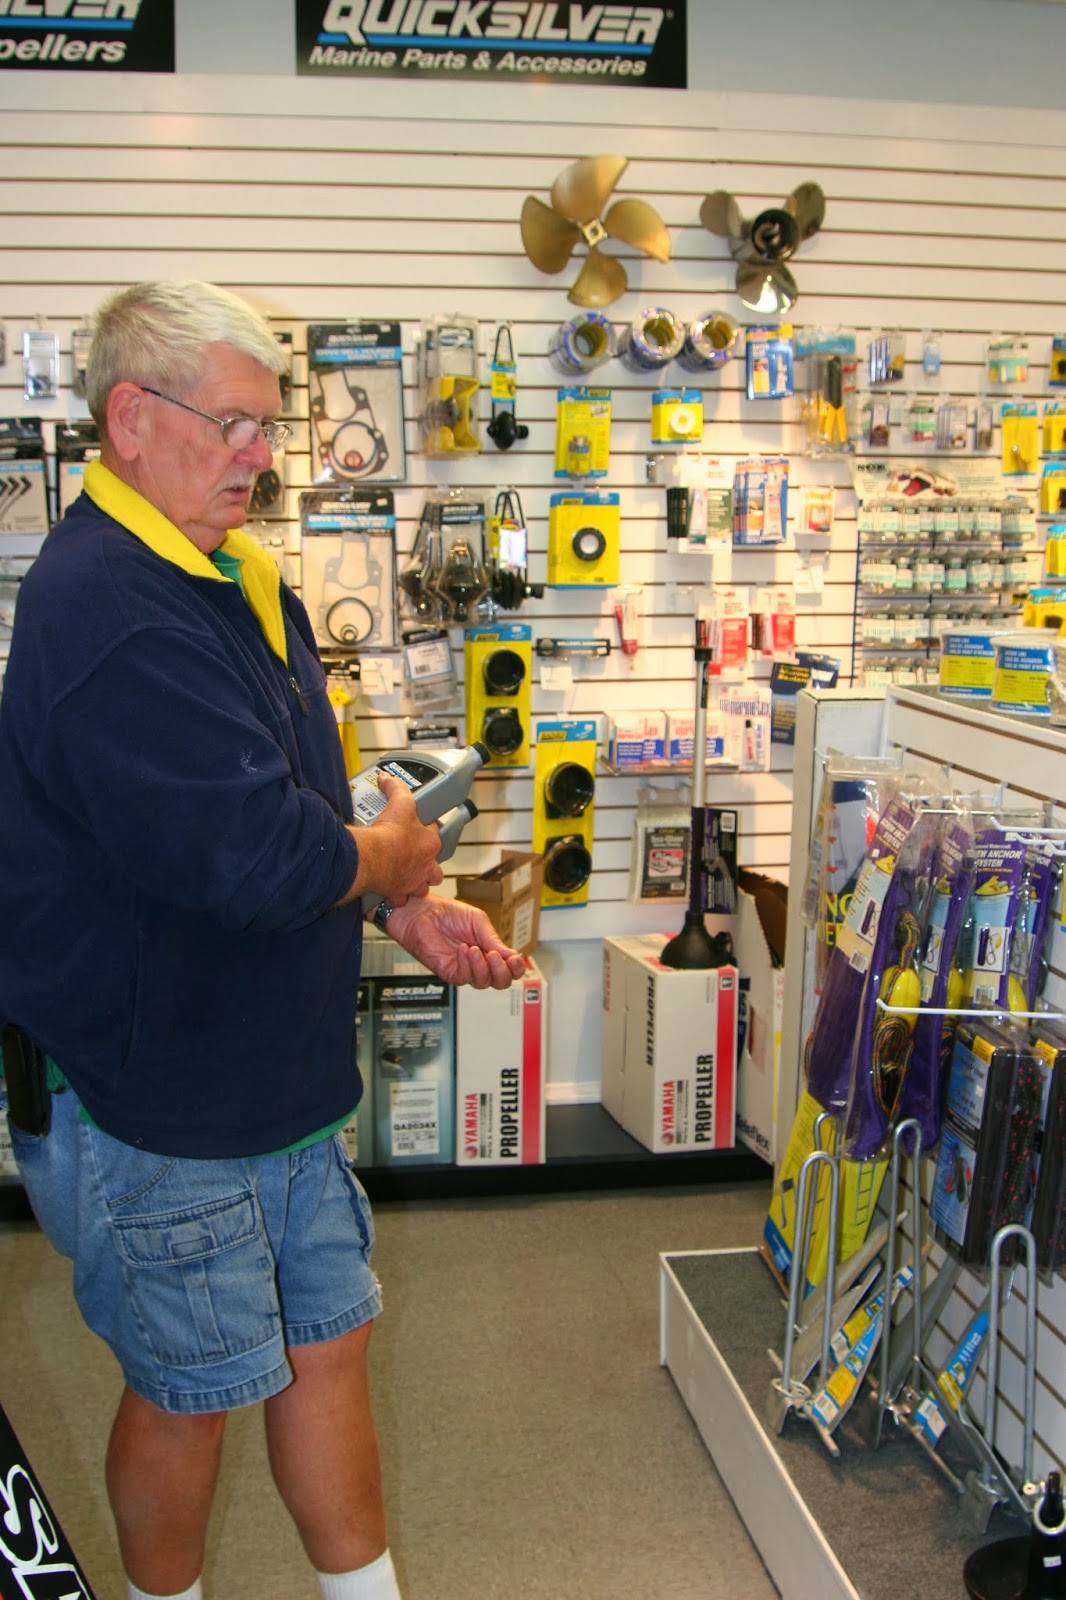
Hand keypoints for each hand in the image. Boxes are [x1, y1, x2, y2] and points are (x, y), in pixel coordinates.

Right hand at [343, 773, 443, 905]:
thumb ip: (395, 787)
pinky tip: (387, 889)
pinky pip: (399, 899)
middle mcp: (426, 866)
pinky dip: (394, 895)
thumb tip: (387, 777)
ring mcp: (413, 882)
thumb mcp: (398, 803)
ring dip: (416, 882)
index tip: (417, 830)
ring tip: (404, 875)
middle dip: (428, 865)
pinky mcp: (397, 894)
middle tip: (414, 858)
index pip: (435, 837)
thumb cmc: (389, 833)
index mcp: (431, 844)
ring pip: (422, 887)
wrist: (372, 858)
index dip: (427, 833)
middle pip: (435, 869)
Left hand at [382, 895, 526, 988]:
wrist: (422, 911)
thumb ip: (493, 939)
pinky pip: (464, 977)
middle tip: (498, 957)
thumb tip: (512, 955)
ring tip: (477, 949)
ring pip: (483, 983)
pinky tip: (464, 949)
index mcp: (489, 950)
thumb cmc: (448, 913)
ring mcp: (463, 969)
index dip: (517, 968)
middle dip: (504, 972)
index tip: (516, 958)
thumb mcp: (478, 921)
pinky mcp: (448, 972)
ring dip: (484, 967)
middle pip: (500, 982)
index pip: (509, 968)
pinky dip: (468, 964)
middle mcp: (478, 963)